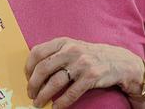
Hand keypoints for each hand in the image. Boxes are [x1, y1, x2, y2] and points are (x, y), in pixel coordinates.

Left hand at [25, 37, 143, 108]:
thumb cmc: (89, 56)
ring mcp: (82, 63)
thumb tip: (32, 70)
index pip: (37, 52)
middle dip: (33, 84)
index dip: (28, 67)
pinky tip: (56, 106)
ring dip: (44, 95)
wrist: (118, 61)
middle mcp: (71, 50)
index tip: (26, 77)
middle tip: (30, 93)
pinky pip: (71, 93)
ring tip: (39, 102)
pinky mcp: (91, 76)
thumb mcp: (71, 47)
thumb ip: (54, 53)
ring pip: (55, 82)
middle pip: (43, 68)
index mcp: (63, 42)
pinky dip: (61, 102)